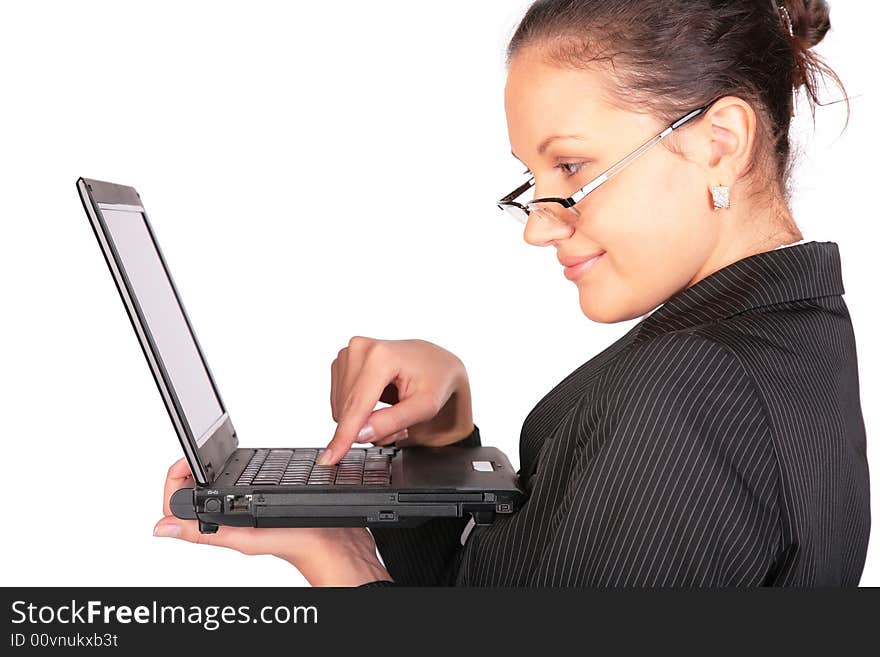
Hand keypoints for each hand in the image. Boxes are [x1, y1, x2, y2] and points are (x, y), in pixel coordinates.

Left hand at [153, 458, 391, 586]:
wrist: (339, 545)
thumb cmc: (301, 544)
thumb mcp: (248, 535)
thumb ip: (207, 531)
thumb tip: (162, 528)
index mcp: (222, 525)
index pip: (179, 505)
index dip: (174, 480)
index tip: (186, 462)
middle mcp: (233, 519)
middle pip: (196, 493)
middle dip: (191, 471)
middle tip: (198, 454)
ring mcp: (250, 511)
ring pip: (221, 489)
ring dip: (215, 471)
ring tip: (215, 456)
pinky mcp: (268, 503)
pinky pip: (246, 485)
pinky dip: (241, 472)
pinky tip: (247, 467)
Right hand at [323, 336, 474, 464]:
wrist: (435, 361)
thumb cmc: (436, 380)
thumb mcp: (425, 406)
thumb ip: (392, 421)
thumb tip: (359, 434)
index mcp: (381, 356)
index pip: (357, 405)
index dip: (344, 436)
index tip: (330, 459)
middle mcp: (359, 348)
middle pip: (347, 409)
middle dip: (368, 427)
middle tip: (401, 425)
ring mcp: (348, 353)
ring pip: (341, 408)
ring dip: (364, 420)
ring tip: (393, 410)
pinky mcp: (342, 361)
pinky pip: (340, 401)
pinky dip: (358, 410)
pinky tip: (379, 403)